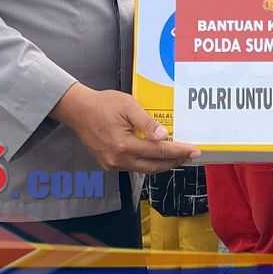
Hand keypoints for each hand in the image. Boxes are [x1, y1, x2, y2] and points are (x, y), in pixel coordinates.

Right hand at [51, 84, 199, 172]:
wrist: (78, 110)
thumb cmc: (102, 104)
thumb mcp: (128, 106)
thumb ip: (146, 123)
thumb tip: (164, 136)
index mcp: (124, 145)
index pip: (158, 151)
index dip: (178, 152)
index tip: (194, 151)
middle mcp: (118, 159)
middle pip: (154, 166)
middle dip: (174, 161)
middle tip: (190, 156)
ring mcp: (112, 164)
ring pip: (144, 169)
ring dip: (161, 164)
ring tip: (177, 156)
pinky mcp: (108, 163)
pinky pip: (133, 167)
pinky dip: (147, 162)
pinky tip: (156, 156)